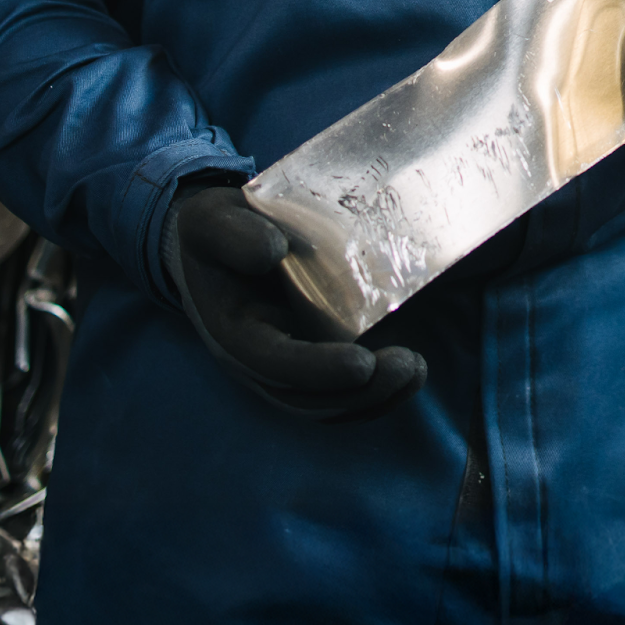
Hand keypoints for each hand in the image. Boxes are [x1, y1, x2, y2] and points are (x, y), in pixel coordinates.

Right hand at [167, 186, 426, 422]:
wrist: (214, 247)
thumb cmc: (214, 233)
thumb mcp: (209, 221)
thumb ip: (232, 233)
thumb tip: (273, 249)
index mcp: (232, 332)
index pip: (274, 363)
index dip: (318, 369)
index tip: (362, 362)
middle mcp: (256, 362)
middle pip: (307, 397)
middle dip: (360, 392)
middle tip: (408, 366)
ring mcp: (282, 368)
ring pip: (327, 404)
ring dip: (374, 397)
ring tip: (415, 370)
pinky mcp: (307, 362)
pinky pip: (338, 394)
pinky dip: (374, 394)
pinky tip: (408, 375)